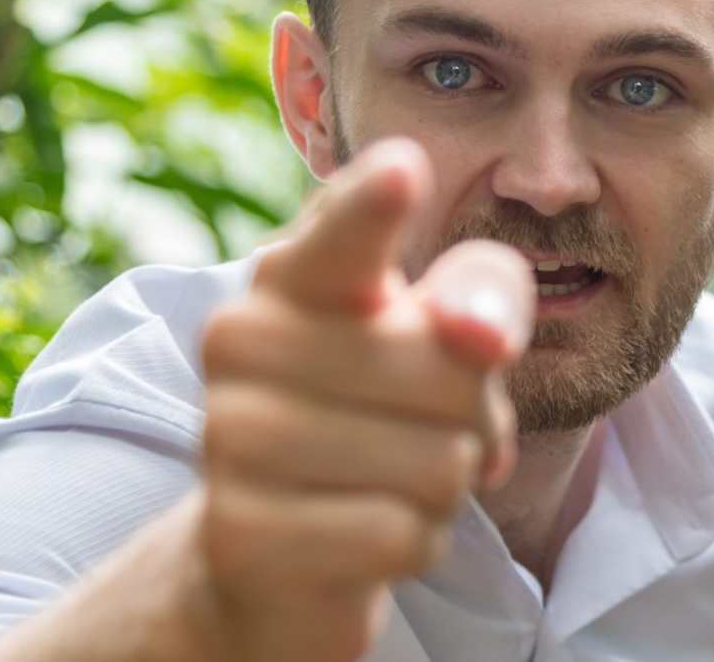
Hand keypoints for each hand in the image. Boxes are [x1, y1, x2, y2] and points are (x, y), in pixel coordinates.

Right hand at [194, 137, 531, 661]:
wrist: (282, 548)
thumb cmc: (388, 408)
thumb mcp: (452, 335)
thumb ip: (484, 295)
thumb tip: (480, 334)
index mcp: (298, 271)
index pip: (347, 231)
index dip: (375, 205)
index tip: (405, 166)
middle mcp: (243, 337)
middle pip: (452, 372)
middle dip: (474, 417)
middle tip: (424, 427)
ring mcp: (229, 436)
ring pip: (438, 462)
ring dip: (445, 487)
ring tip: (388, 478)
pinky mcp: (241, 533)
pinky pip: (403, 535)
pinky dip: (416, 543)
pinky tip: (366, 532)